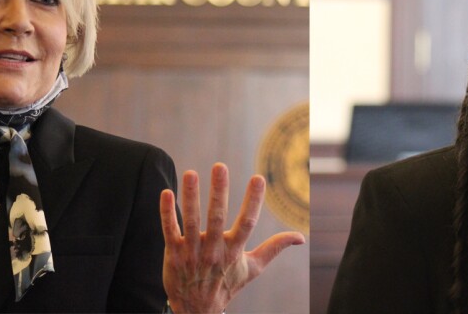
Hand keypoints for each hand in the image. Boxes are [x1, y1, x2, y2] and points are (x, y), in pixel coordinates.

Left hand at [159, 163, 304, 313]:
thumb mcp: (253, 268)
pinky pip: (169, 230)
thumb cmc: (226, 284)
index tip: (258, 178)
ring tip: (191, 173)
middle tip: (220, 166)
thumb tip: (300, 237)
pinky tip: (166, 193)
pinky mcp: (173, 253)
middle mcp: (213, 250)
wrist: (196, 310)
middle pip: (217, 217)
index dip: (253, 200)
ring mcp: (192, 251)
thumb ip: (274, 248)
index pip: (247, 223)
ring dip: (190, 197)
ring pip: (191, 220)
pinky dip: (167, 212)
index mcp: (234, 250)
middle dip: (219, 191)